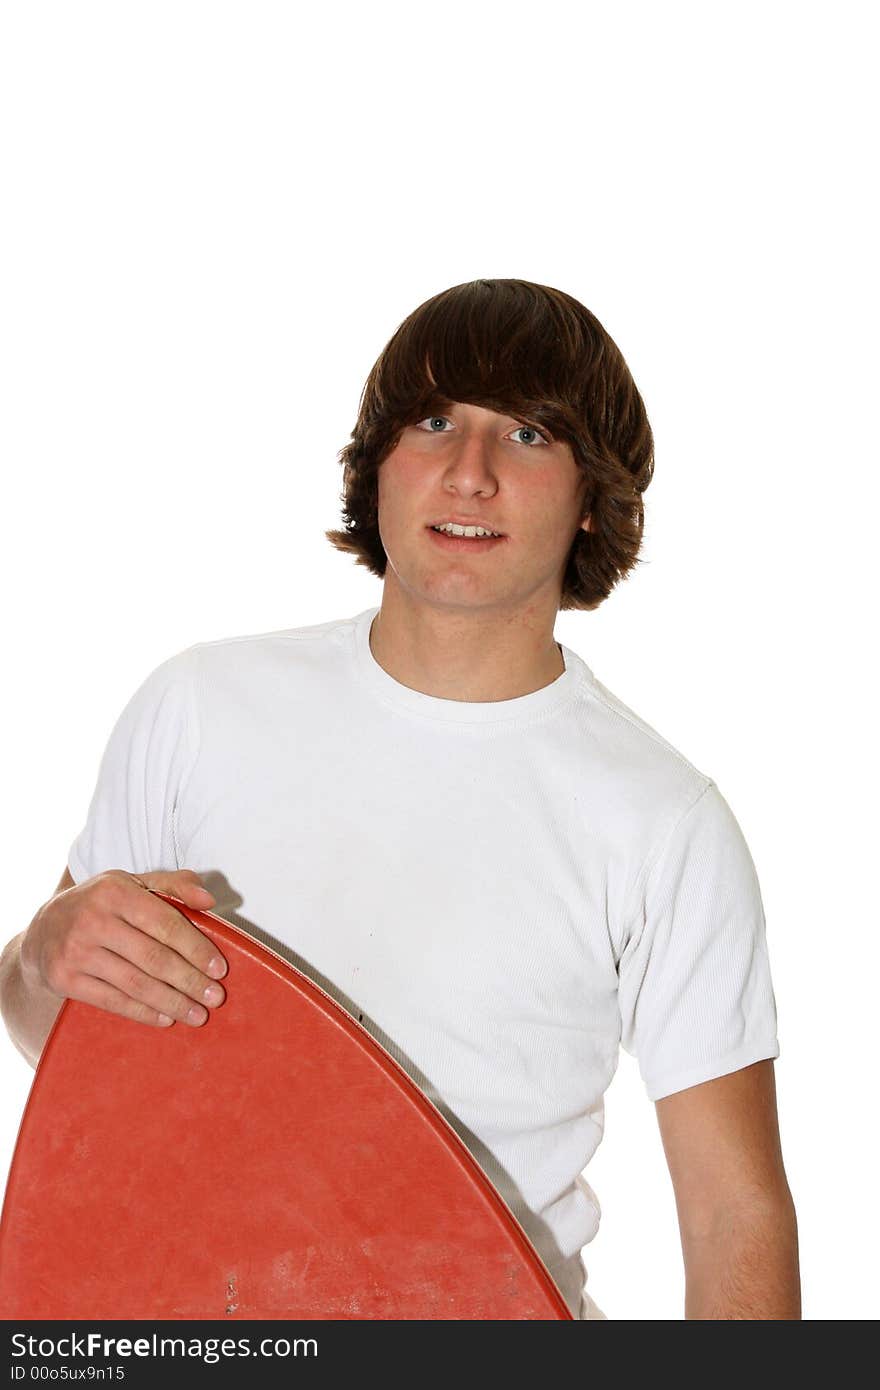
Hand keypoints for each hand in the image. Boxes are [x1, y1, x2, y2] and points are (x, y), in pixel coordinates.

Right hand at [20, 869, 226, 1028]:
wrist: (43, 928)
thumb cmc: (101, 904)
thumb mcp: (133, 883)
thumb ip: (174, 885)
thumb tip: (209, 900)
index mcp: (116, 891)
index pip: (166, 924)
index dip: (197, 949)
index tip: (220, 969)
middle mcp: (93, 920)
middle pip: (154, 958)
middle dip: (190, 981)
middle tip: (215, 997)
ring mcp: (76, 952)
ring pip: (136, 984)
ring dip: (172, 1002)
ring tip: (198, 1014)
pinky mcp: (65, 979)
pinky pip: (113, 1001)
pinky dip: (143, 1012)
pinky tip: (166, 1018)